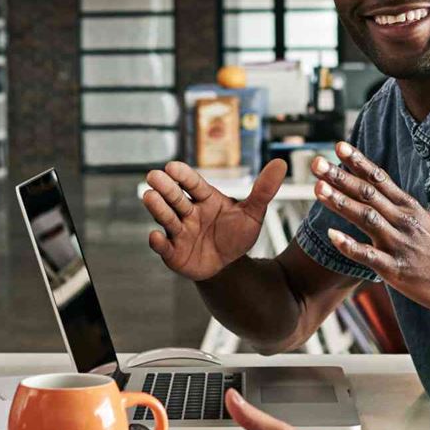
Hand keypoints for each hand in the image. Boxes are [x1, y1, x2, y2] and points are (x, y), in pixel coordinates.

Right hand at [142, 160, 285, 281]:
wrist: (229, 266)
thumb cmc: (237, 235)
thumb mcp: (253, 213)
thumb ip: (263, 190)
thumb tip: (281, 164)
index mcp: (205, 198)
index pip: (193, 183)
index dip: (183, 175)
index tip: (172, 166)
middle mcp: (188, 212)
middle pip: (175, 197)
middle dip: (164, 187)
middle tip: (153, 175)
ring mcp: (179, 231)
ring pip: (166, 217)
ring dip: (157, 208)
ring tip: (148, 196)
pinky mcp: (173, 252)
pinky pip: (164, 246)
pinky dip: (158, 242)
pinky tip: (155, 236)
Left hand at [314, 142, 429, 314]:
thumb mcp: (423, 220)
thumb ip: (398, 206)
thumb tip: (377, 190)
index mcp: (408, 207)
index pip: (379, 178)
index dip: (358, 162)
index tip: (338, 146)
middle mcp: (403, 220)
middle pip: (367, 193)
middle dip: (340, 176)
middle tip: (316, 162)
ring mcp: (399, 244)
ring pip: (366, 217)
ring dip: (341, 202)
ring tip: (318, 189)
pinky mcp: (396, 269)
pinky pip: (368, 255)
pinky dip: (349, 245)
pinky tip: (331, 235)